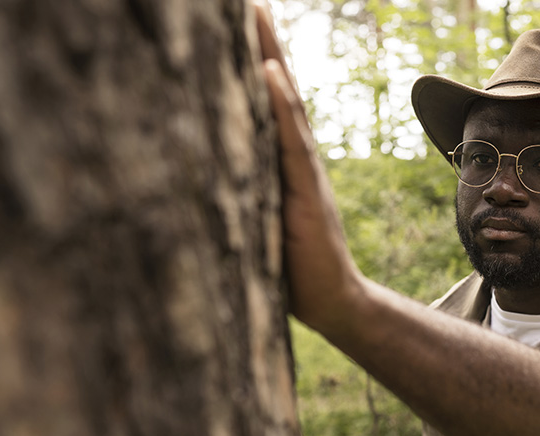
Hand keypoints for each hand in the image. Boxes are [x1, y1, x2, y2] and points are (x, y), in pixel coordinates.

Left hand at [253, 1, 363, 330]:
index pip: (267, 102)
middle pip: (278, 89)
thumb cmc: (292, 267)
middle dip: (262, 42)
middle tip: (249, 0)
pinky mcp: (306, 194)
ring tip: (255, 12)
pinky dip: (280, 106)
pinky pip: (291, 144)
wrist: (335, 301)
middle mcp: (297, 158)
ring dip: (269, 56)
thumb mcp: (260, 225)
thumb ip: (244, 197)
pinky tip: (268, 72)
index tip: (238, 18)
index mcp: (282, 163)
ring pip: (285, 103)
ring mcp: (304, 172)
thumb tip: (205, 184)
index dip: (253, 59)